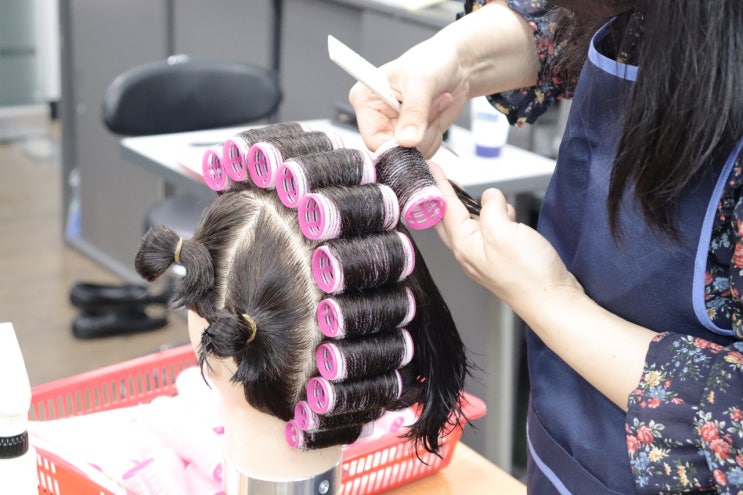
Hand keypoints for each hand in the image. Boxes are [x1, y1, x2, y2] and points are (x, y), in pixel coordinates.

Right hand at [349, 37, 468, 157]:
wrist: (456, 63)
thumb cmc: (433, 60)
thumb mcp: (422, 81)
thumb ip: (414, 111)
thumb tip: (406, 140)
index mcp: (367, 100)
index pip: (372, 139)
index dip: (394, 145)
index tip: (414, 139)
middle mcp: (378, 117)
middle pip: (393, 150)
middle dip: (418, 135)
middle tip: (431, 108)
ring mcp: (396, 128)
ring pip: (410, 153)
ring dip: (429, 133)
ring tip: (435, 105)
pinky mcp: (412, 135)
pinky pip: (423, 151)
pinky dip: (435, 136)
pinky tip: (437, 115)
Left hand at [428, 162, 583, 319]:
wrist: (552, 301)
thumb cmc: (529, 275)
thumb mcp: (504, 231)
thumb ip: (490, 209)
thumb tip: (489, 197)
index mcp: (464, 244)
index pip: (444, 207)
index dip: (438, 184)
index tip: (430, 168)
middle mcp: (469, 252)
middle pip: (449, 218)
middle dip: (446, 196)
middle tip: (445, 177)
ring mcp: (484, 257)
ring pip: (471, 224)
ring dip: (475, 208)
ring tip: (486, 198)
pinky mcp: (501, 259)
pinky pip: (490, 233)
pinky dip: (494, 219)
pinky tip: (506, 215)